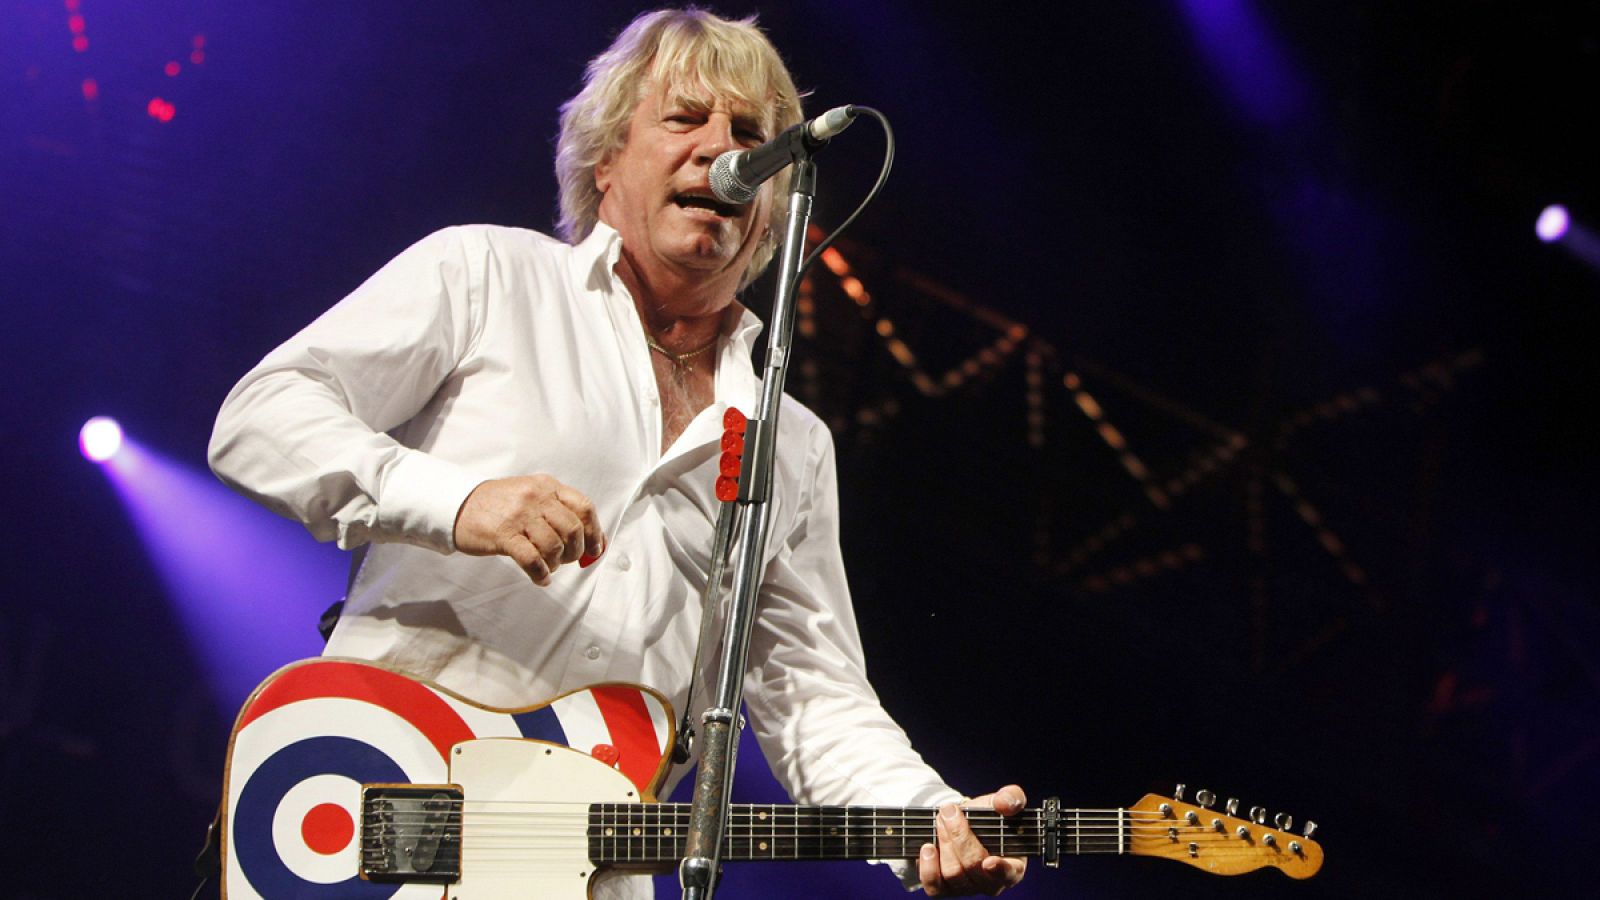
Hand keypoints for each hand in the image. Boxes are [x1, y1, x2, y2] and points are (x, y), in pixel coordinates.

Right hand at [452, 475, 604, 584]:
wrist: (458, 504)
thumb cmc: (499, 504)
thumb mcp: (532, 496)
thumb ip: (560, 512)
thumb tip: (594, 540)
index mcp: (547, 486)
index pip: (584, 507)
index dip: (595, 531)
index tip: (596, 549)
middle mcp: (536, 497)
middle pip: (572, 529)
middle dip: (575, 551)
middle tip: (567, 560)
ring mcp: (519, 515)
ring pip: (554, 546)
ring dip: (556, 563)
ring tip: (549, 567)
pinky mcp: (504, 535)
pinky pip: (532, 559)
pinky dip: (541, 573)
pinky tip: (541, 578)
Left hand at [918, 785, 1027, 895]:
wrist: (962, 821)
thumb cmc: (988, 816)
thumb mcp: (1002, 802)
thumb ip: (1011, 798)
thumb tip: (1004, 804)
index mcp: (1012, 865)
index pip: (1008, 874)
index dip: (1000, 870)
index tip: (989, 862)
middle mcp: (991, 882)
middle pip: (973, 867)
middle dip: (959, 836)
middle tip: (949, 812)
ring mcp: (968, 888)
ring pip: (953, 874)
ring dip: (944, 843)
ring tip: (940, 820)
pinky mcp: (945, 890)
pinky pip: (934, 886)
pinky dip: (928, 867)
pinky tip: (927, 847)